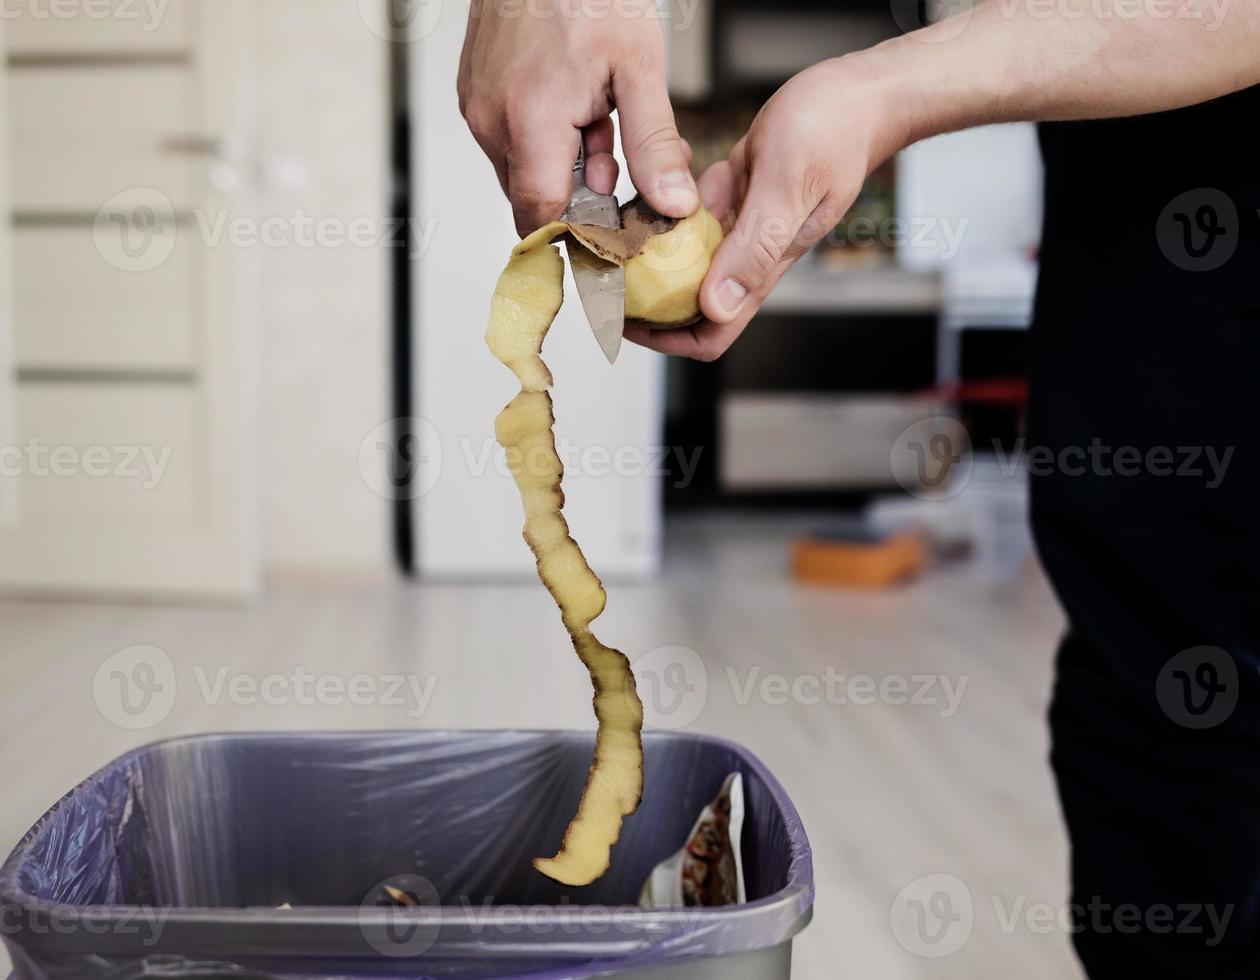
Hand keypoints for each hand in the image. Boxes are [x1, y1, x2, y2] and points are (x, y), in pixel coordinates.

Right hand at [458, 0, 698, 236]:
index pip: (542, 214)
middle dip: (582, 192)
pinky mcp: (476, 94)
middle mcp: (493, 119)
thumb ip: (653, 145)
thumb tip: (671, 202)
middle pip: (535, 196)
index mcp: (530, 119)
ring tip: (598, 117)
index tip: (609, 234)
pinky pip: (512, 141)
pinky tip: (574, 105)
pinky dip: (547, 138)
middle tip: (616, 153)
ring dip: (567, 163)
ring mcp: (479, 106)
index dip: (576, 233)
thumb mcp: (639, 68)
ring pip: (525, 170)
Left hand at [625, 56, 904, 360]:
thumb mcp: (788, 186)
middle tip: (603, 271)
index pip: (712, 331)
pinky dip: (667, 202)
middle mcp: (747, 253)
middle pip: (687, 301)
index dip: (667, 337)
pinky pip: (689, 212)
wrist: (859, 94)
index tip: (626, 320)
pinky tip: (654, 180)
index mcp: (762, 265)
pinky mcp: (735, 194)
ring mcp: (740, 224)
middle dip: (644, 295)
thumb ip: (756, 247)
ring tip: (614, 226)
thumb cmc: (836, 132)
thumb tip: (718, 305)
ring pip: (682, 256)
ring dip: (649, 246)